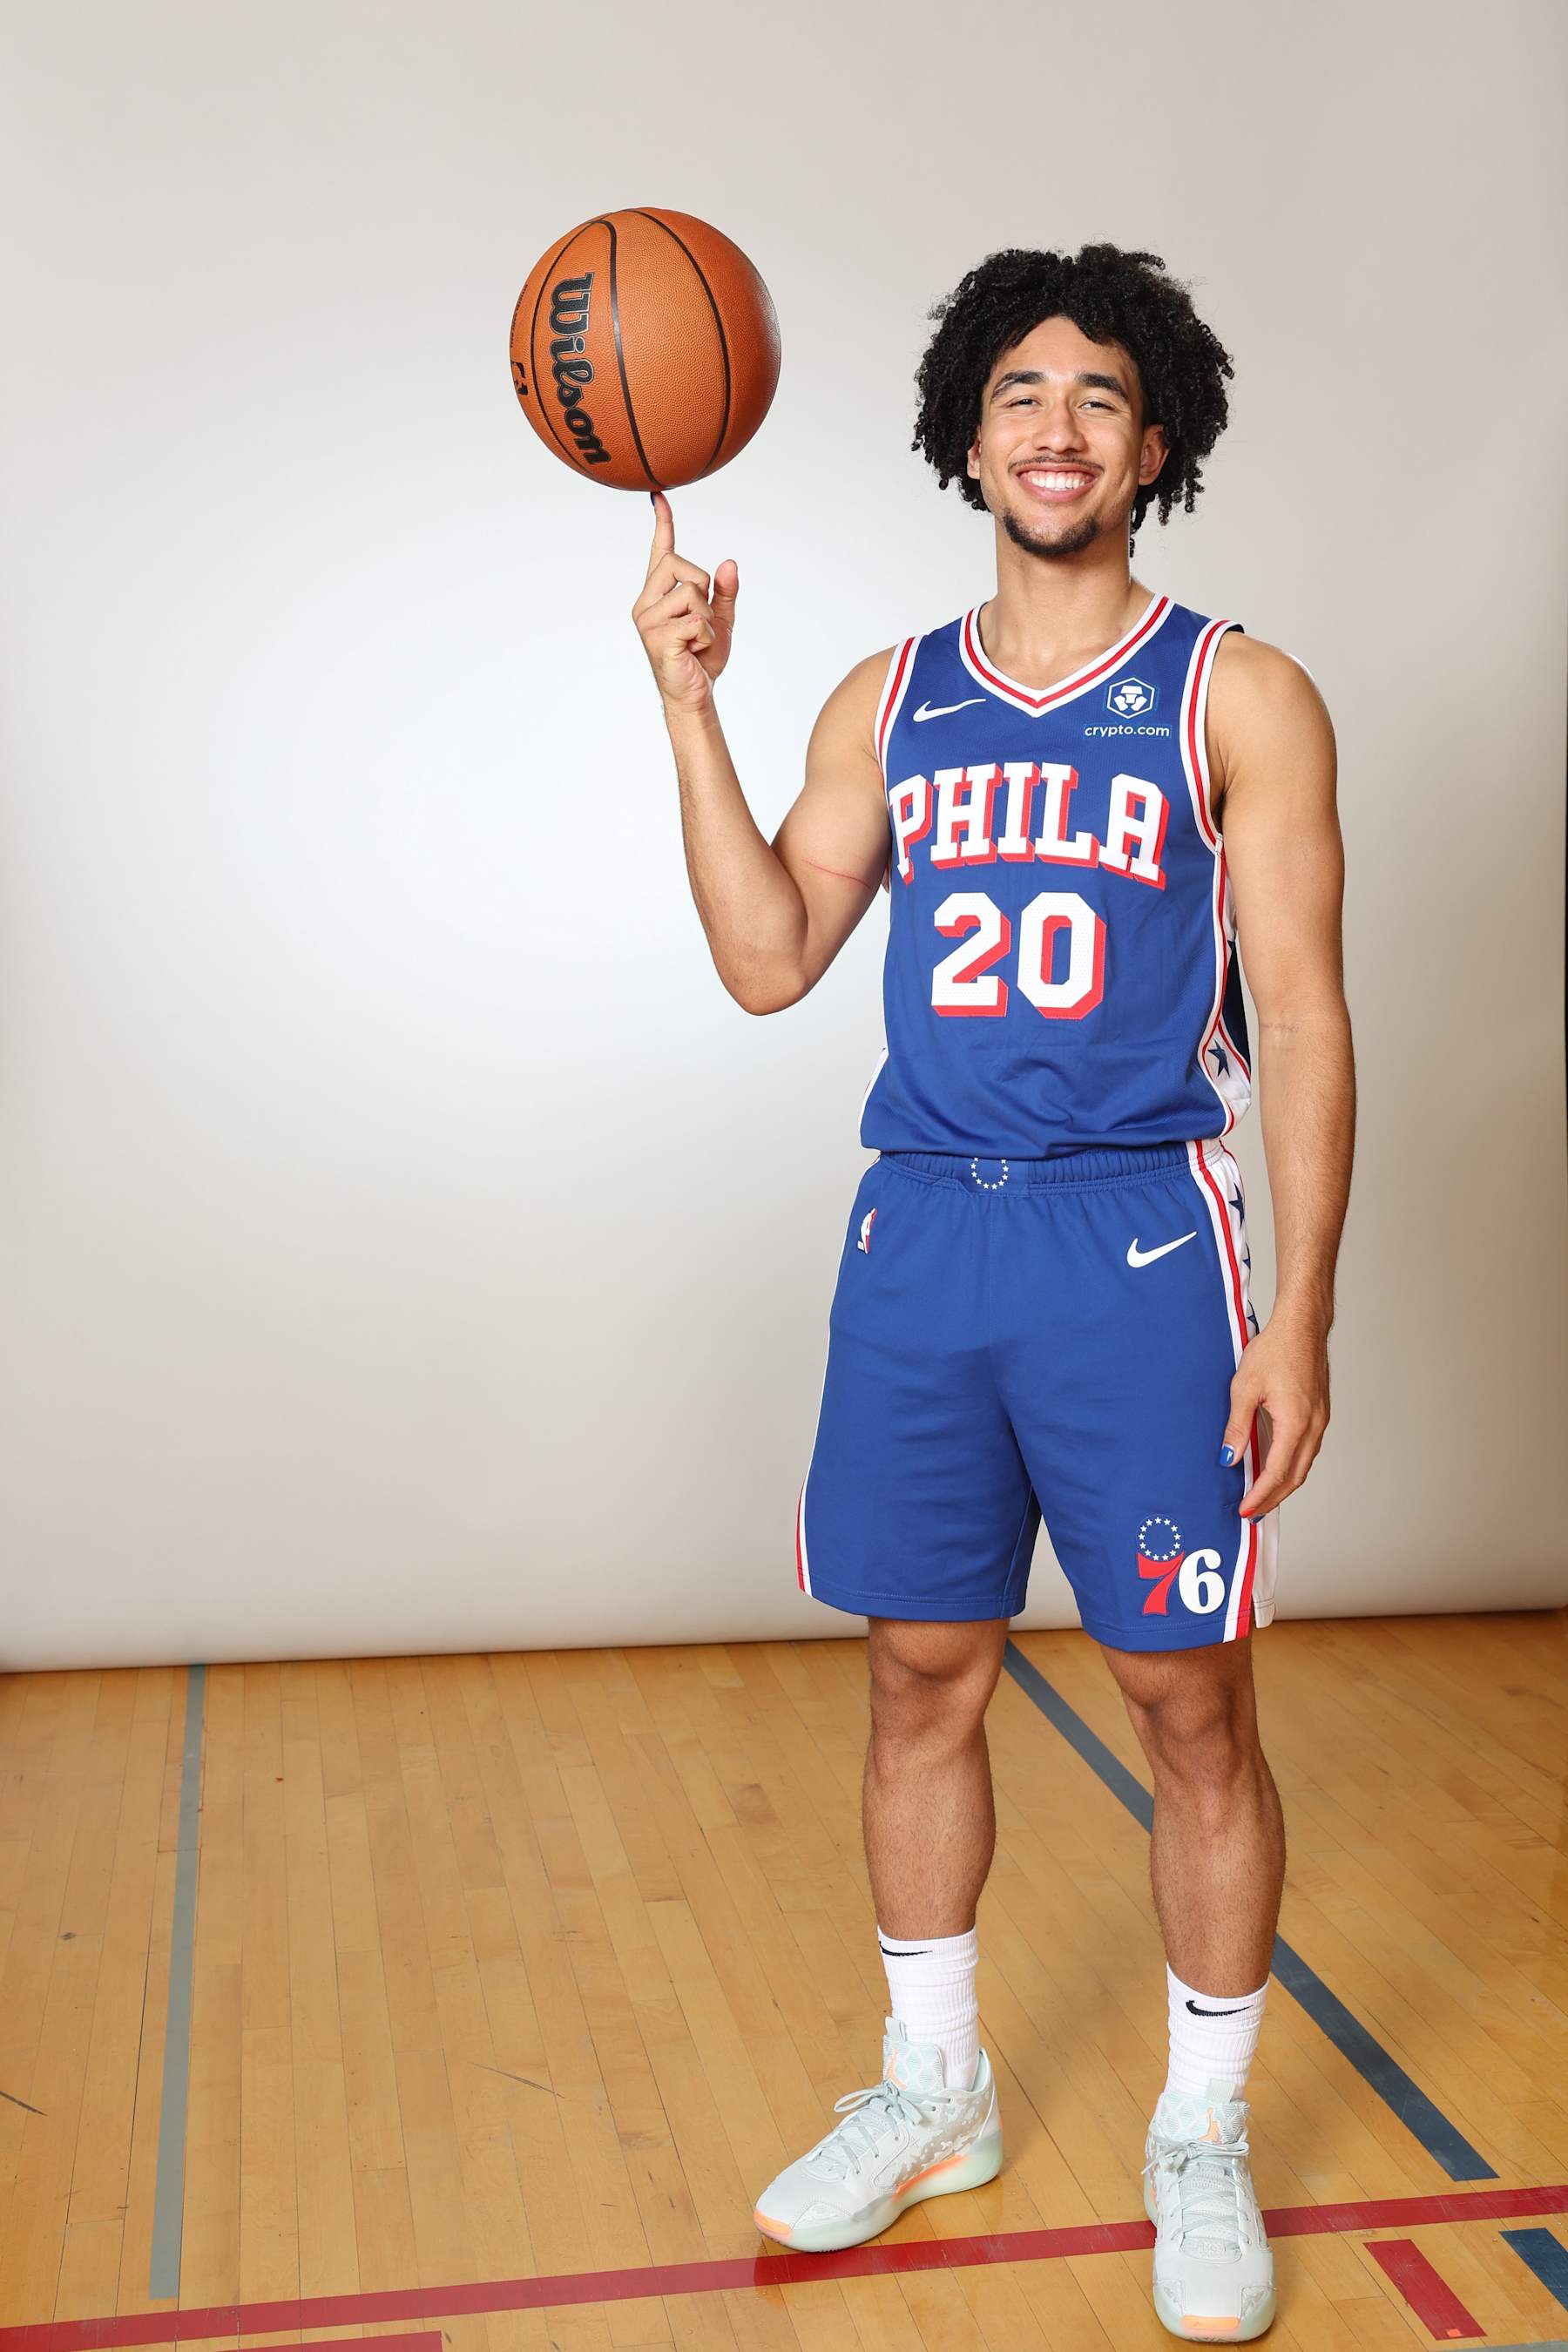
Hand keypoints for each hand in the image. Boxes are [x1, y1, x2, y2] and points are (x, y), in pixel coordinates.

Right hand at [631, 490, 738, 712]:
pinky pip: (696, 620)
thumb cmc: (702, 657)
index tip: (659, 496)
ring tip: (697, 641)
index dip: (663, 524)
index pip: (661, 552)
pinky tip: (695, 651)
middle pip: (681, 565)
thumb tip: (729, 563)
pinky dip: (707, 636)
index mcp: (658, 594)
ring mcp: (648, 620)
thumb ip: (724, 591)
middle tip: (700, 622)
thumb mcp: (721, 619)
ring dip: (708, 619)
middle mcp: (646, 602)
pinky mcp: (657, 637)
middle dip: (703, 590)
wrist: (695, 694)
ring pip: (693, 594)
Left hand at [1222, 1308, 1329, 1518]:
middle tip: (1253, 1510)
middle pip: (1295, 1476)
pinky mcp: (1319, 1413)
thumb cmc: (1275, 1350)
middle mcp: (1313, 1426)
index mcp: (1295, 1423)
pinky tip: (1275, 1465)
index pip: (1277, 1473)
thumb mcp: (1244, 1388)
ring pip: (1304, 1464)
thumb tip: (1229, 1457)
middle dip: (1273, 1498)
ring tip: (1262, 1494)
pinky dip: (1292, 1465)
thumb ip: (1237, 1426)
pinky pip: (1307, 1449)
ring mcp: (1320, 1420)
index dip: (1261, 1495)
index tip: (1246, 1509)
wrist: (1302, 1326)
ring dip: (1283, 1483)